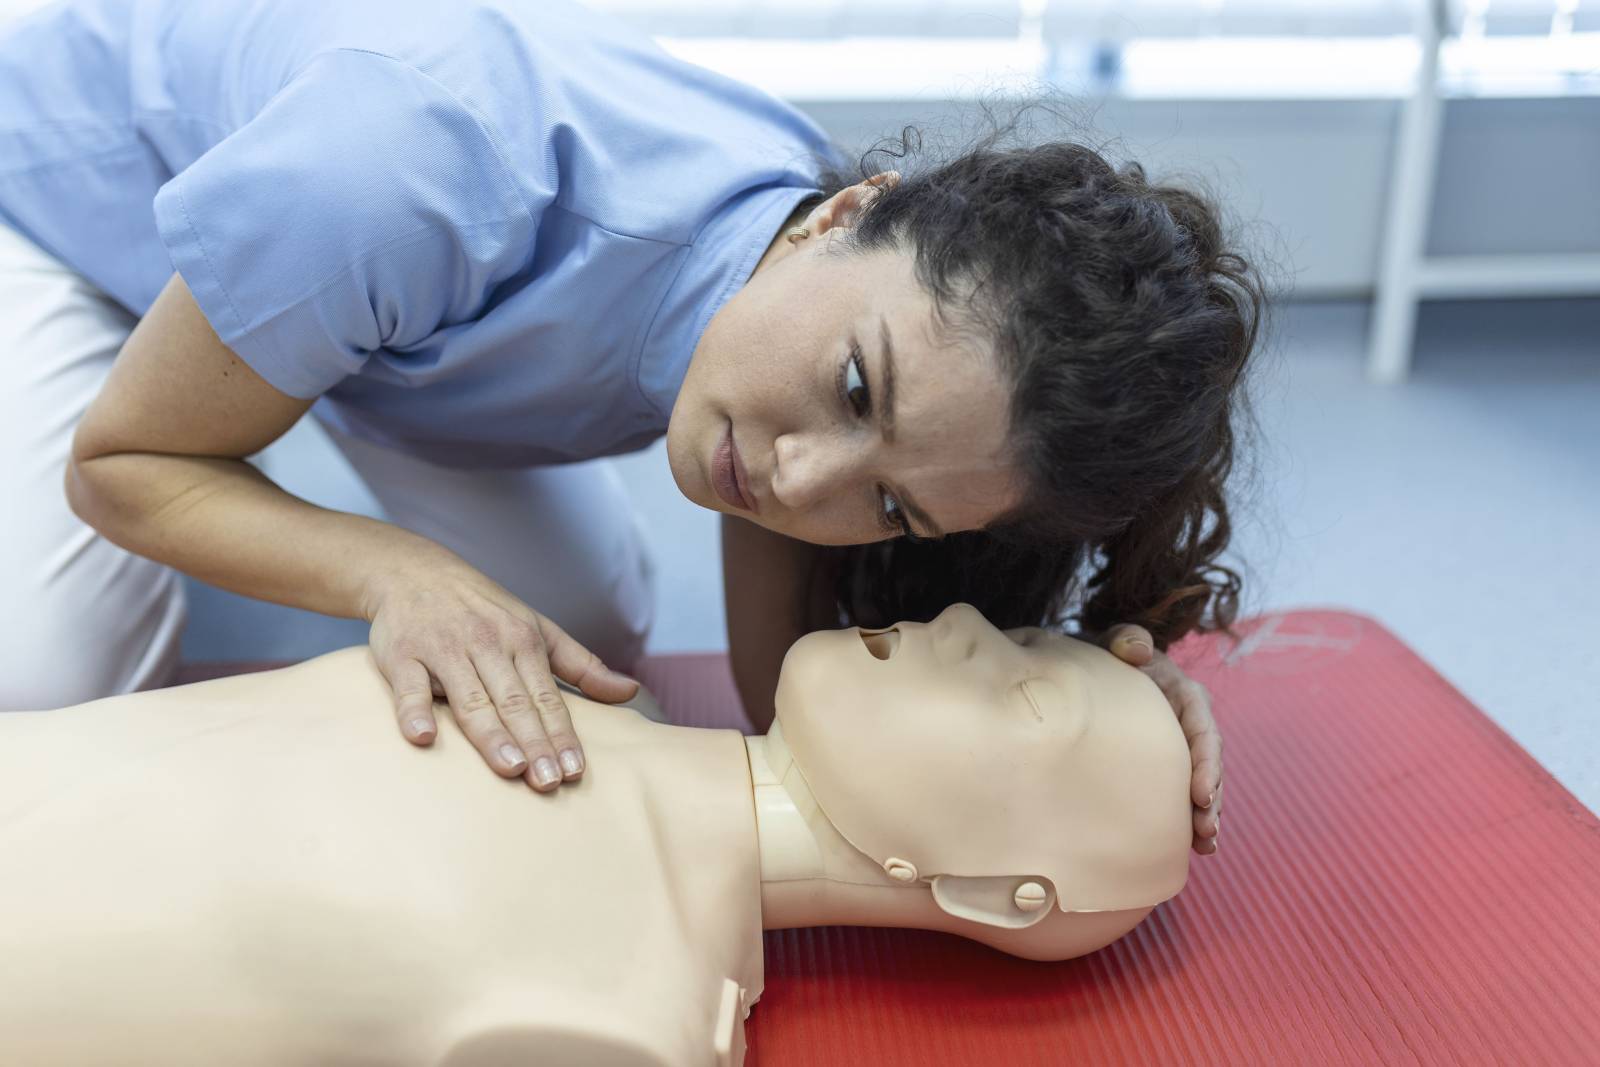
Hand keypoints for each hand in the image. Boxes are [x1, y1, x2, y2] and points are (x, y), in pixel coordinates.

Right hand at [364, 548, 639, 790]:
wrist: (412, 570)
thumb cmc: (484, 609)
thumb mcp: (538, 628)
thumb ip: (582, 665)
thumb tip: (631, 692)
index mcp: (522, 641)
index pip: (547, 697)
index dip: (562, 735)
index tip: (575, 771)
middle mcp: (486, 645)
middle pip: (514, 702)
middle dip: (534, 743)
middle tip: (549, 782)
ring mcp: (443, 650)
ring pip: (471, 698)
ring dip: (490, 734)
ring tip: (510, 769)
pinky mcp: (401, 655)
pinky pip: (409, 686)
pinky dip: (414, 710)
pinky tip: (423, 737)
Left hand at [1100, 623, 1222, 854]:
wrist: (1100, 670)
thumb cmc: (1109, 655)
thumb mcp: (1116, 641)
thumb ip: (1127, 639)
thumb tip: (1137, 649)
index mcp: (1186, 696)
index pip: (1204, 730)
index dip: (1206, 762)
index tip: (1201, 793)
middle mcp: (1191, 724)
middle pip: (1209, 765)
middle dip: (1211, 799)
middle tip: (1205, 829)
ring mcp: (1182, 748)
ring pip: (1202, 785)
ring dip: (1206, 815)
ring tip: (1205, 845)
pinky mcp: (1170, 767)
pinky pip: (1184, 795)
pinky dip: (1191, 820)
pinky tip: (1194, 849)